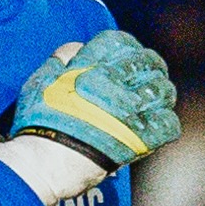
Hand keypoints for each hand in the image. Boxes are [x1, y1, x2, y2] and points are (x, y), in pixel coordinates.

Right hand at [9, 30, 179, 170]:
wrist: (44, 164)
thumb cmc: (37, 125)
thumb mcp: (38, 83)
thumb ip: (58, 62)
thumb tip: (75, 50)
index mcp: (90, 68)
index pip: (117, 42)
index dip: (126, 45)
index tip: (128, 52)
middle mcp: (114, 85)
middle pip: (146, 62)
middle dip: (150, 64)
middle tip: (150, 73)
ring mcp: (130, 112)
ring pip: (162, 90)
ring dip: (161, 92)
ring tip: (156, 98)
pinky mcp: (140, 140)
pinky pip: (167, 125)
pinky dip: (165, 122)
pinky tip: (158, 124)